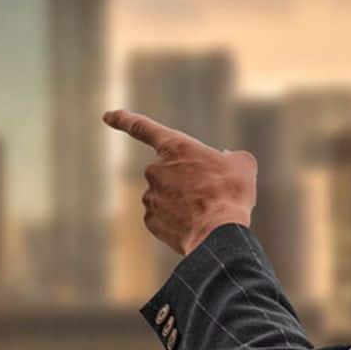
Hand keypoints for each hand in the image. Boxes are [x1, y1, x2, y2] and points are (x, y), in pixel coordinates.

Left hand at [105, 109, 257, 257]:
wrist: (220, 233)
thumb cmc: (231, 194)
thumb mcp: (242, 165)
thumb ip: (229, 156)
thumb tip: (225, 158)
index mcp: (176, 147)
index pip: (143, 128)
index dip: (125, 119)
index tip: (108, 116)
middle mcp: (155, 169)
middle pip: (168, 171)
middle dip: (185, 181)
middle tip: (211, 194)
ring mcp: (150, 196)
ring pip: (166, 196)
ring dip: (183, 202)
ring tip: (207, 213)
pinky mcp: (150, 220)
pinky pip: (163, 216)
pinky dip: (178, 220)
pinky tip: (196, 226)